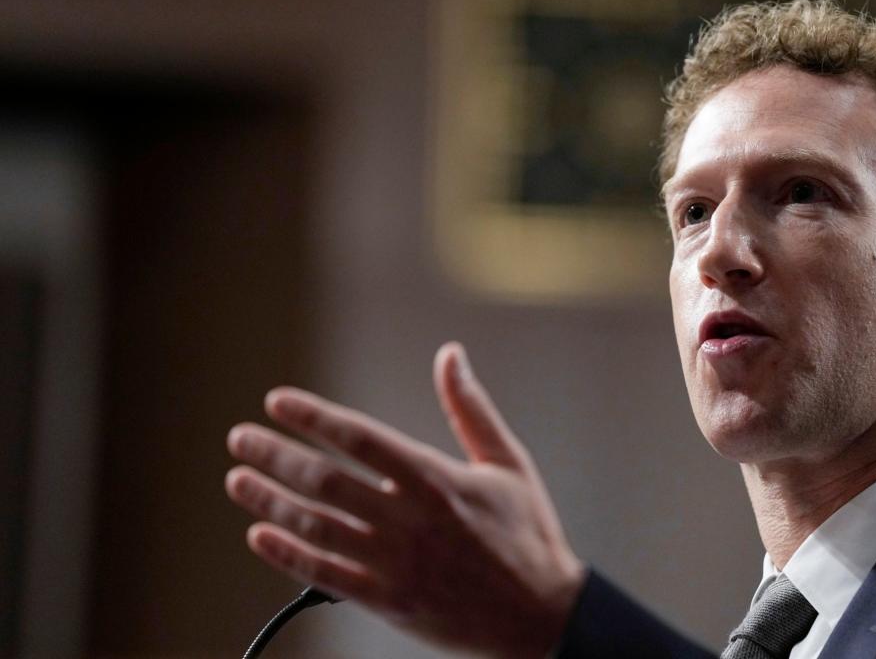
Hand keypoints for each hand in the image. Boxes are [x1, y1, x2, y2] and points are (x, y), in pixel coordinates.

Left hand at [225, 342, 586, 657]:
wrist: (541, 615)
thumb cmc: (527, 533)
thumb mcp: (508, 463)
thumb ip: (471, 409)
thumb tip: (450, 355)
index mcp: (438, 479)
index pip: (360, 439)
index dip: (314, 418)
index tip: (277, 402)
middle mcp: (411, 520)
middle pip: (326, 480)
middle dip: (275, 456)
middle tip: (241, 439)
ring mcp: (396, 564)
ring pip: (316, 526)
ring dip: (270, 500)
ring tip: (240, 480)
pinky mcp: (388, 602)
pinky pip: (324, 576)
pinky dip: (287, 554)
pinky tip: (261, 535)